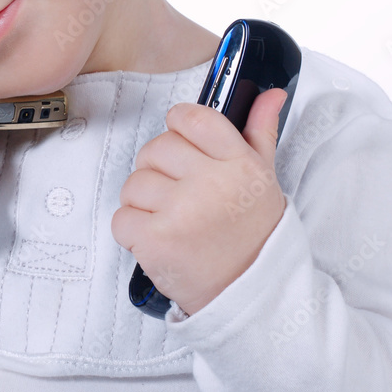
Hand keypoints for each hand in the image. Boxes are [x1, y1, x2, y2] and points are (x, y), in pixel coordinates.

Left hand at [111, 88, 287, 316]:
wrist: (254, 297)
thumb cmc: (254, 234)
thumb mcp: (265, 179)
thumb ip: (260, 131)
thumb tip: (269, 94)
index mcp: (239, 162)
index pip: (191, 117)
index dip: (179, 128)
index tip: (184, 149)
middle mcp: (211, 183)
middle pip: (156, 148)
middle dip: (159, 170)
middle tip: (180, 196)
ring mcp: (182, 211)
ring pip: (134, 182)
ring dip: (144, 202)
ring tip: (171, 221)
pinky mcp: (156, 240)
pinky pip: (121, 217)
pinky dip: (132, 230)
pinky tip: (159, 240)